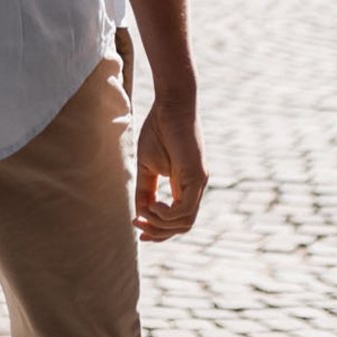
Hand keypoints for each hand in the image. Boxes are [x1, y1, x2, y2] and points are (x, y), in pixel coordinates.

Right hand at [135, 94, 205, 240]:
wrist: (171, 104)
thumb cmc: (159, 130)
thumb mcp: (148, 166)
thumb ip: (146, 189)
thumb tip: (140, 213)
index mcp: (184, 186)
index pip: (177, 220)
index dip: (158, 230)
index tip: (138, 229)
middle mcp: (195, 188)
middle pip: (182, 226)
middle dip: (159, 232)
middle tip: (138, 224)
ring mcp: (198, 183)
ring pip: (185, 222)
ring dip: (161, 224)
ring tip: (145, 212)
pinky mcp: (198, 176)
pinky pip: (185, 209)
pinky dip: (167, 214)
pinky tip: (153, 204)